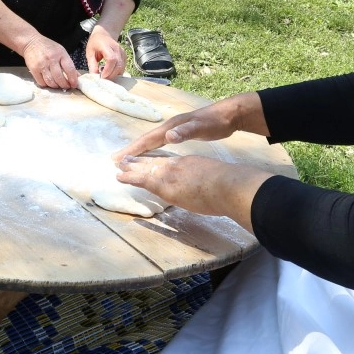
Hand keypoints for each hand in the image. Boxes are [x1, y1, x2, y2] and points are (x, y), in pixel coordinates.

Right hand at [22, 33, 79, 88]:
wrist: (31, 42)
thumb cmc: (48, 47)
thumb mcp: (60, 51)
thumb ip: (68, 63)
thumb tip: (77, 76)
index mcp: (60, 54)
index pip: (70, 69)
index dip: (73, 79)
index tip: (74, 84)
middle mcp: (51, 59)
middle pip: (59, 77)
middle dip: (64, 85)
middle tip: (66, 87)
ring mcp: (42, 64)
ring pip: (50, 82)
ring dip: (56, 86)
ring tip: (58, 85)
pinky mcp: (34, 69)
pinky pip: (42, 82)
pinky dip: (46, 85)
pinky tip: (48, 82)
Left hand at [86, 24, 125, 78]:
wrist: (104, 34)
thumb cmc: (96, 42)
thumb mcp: (89, 52)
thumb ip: (92, 64)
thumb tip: (94, 75)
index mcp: (107, 46)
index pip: (112, 59)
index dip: (108, 70)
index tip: (102, 77)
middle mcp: (117, 49)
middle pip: (118, 65)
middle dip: (111, 75)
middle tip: (103, 79)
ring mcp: (122, 52)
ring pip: (122, 67)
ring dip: (114, 74)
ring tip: (105, 75)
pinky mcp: (124, 56)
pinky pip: (122, 67)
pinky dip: (117, 72)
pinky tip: (110, 72)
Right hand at [112, 91, 261, 160]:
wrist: (229, 114)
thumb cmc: (216, 122)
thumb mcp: (202, 127)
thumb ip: (186, 132)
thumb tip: (168, 137)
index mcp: (172, 127)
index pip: (148, 139)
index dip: (134, 149)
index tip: (119, 158)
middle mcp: (170, 127)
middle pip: (146, 139)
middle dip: (131, 150)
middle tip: (115, 161)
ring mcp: (175, 129)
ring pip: (152, 141)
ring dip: (139, 150)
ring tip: (128, 159)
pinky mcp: (181, 133)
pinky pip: (160, 143)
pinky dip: (151, 149)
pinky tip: (151, 156)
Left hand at [114, 152, 274, 225]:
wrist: (231, 185)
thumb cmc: (233, 186)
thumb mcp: (220, 179)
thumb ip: (212, 184)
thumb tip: (216, 193)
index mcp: (193, 164)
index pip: (172, 162)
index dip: (159, 162)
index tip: (151, 162)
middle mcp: (180, 166)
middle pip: (156, 162)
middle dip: (141, 162)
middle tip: (127, 160)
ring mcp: (172, 174)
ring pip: (147, 169)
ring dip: (132, 168)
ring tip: (119, 166)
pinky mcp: (167, 185)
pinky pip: (144, 179)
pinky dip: (131, 177)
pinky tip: (121, 176)